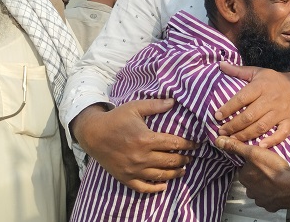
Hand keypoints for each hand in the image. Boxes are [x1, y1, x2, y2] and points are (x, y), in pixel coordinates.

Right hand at [72, 99, 197, 192]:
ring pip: (160, 176)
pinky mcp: (125, 178)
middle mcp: (141, 156)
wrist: (93, 134)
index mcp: (145, 139)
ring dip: (174, 174)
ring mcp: (133, 169)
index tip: (195, 145)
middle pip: (170, 161)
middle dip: (183, 159)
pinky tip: (164, 185)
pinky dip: (156, 188)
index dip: (187, 145)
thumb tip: (174, 102)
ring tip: (183, 170)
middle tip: (190, 157)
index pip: (173, 143)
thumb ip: (155, 105)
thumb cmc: (116, 118)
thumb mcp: (135, 107)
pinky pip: (144, 188)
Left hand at [215, 135, 289, 211]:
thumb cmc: (272, 169)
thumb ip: (236, 146)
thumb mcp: (253, 152)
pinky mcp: (271, 206)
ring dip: (264, 185)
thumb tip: (219, 141)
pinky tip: (278, 187)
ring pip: (259, 190)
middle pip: (250, 180)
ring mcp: (261, 200)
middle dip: (256, 175)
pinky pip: (269, 199)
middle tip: (267, 167)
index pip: (242, 169)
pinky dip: (272, 193)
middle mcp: (249, 191)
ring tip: (273, 177)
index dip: (250, 163)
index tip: (258, 160)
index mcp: (243, 177)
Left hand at [216, 62, 289, 147]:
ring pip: (261, 126)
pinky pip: (282, 133)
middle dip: (233, 125)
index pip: (242, 98)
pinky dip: (272, 141)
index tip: (217, 116)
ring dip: (246, 135)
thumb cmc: (274, 80)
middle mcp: (270, 100)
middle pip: (249, 115)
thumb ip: (238, 70)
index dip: (228, 108)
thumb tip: (221, 65)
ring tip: (233, 140)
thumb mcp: (257, 71)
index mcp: (261, 86)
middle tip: (221, 132)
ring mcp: (281, 112)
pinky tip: (259, 146)